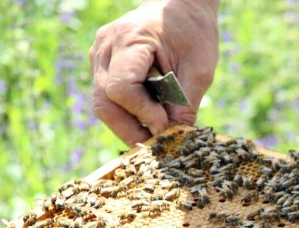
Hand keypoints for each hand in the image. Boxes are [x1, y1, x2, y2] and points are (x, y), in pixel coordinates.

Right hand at [90, 0, 218, 145]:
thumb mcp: (199, 70)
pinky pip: (105, 98)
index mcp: (130, 39)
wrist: (181, 8)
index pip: (121, 88)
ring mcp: (99, 55)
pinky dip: (125, 114)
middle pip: (104, 102)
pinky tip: (146, 118)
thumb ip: (185, 105)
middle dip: (130, 129)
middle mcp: (106, 46)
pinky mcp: (102, 66)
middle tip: (156, 143)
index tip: (165, 125)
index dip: (142, 113)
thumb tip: (174, 139)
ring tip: (152, 134)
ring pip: (101, 104)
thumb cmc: (193, 33)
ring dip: (126, 125)